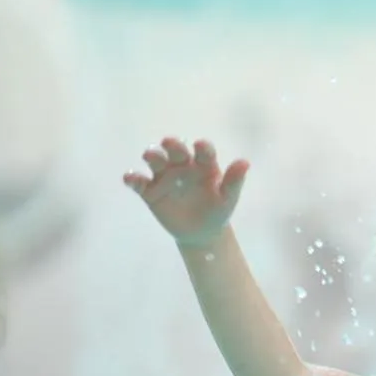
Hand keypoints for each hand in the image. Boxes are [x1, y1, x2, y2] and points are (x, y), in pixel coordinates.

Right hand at [125, 137, 249, 247]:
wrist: (201, 233)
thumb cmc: (217, 210)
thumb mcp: (228, 198)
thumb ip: (234, 181)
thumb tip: (245, 162)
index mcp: (204, 164)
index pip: (203, 151)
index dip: (202, 147)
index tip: (200, 146)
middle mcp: (183, 165)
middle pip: (176, 150)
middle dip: (172, 145)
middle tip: (169, 143)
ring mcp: (165, 176)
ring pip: (156, 161)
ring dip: (152, 155)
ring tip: (150, 156)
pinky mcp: (150, 191)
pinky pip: (139, 183)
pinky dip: (133, 179)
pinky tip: (130, 178)